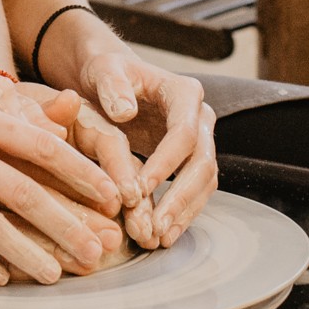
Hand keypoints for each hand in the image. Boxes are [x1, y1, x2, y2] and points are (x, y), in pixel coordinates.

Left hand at [37, 13, 217, 249]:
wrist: (111, 78)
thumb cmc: (105, 72)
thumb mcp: (103, 70)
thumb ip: (113, 86)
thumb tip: (125, 112)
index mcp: (183, 92)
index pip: (184, 132)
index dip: (165, 163)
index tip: (140, 190)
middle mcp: (199, 116)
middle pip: (202, 162)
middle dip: (180, 197)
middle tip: (155, 226)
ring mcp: (200, 139)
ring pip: (205, 181)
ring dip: (185, 212)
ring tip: (160, 238)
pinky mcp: (192, 160)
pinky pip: (197, 190)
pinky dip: (183, 213)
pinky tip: (164, 234)